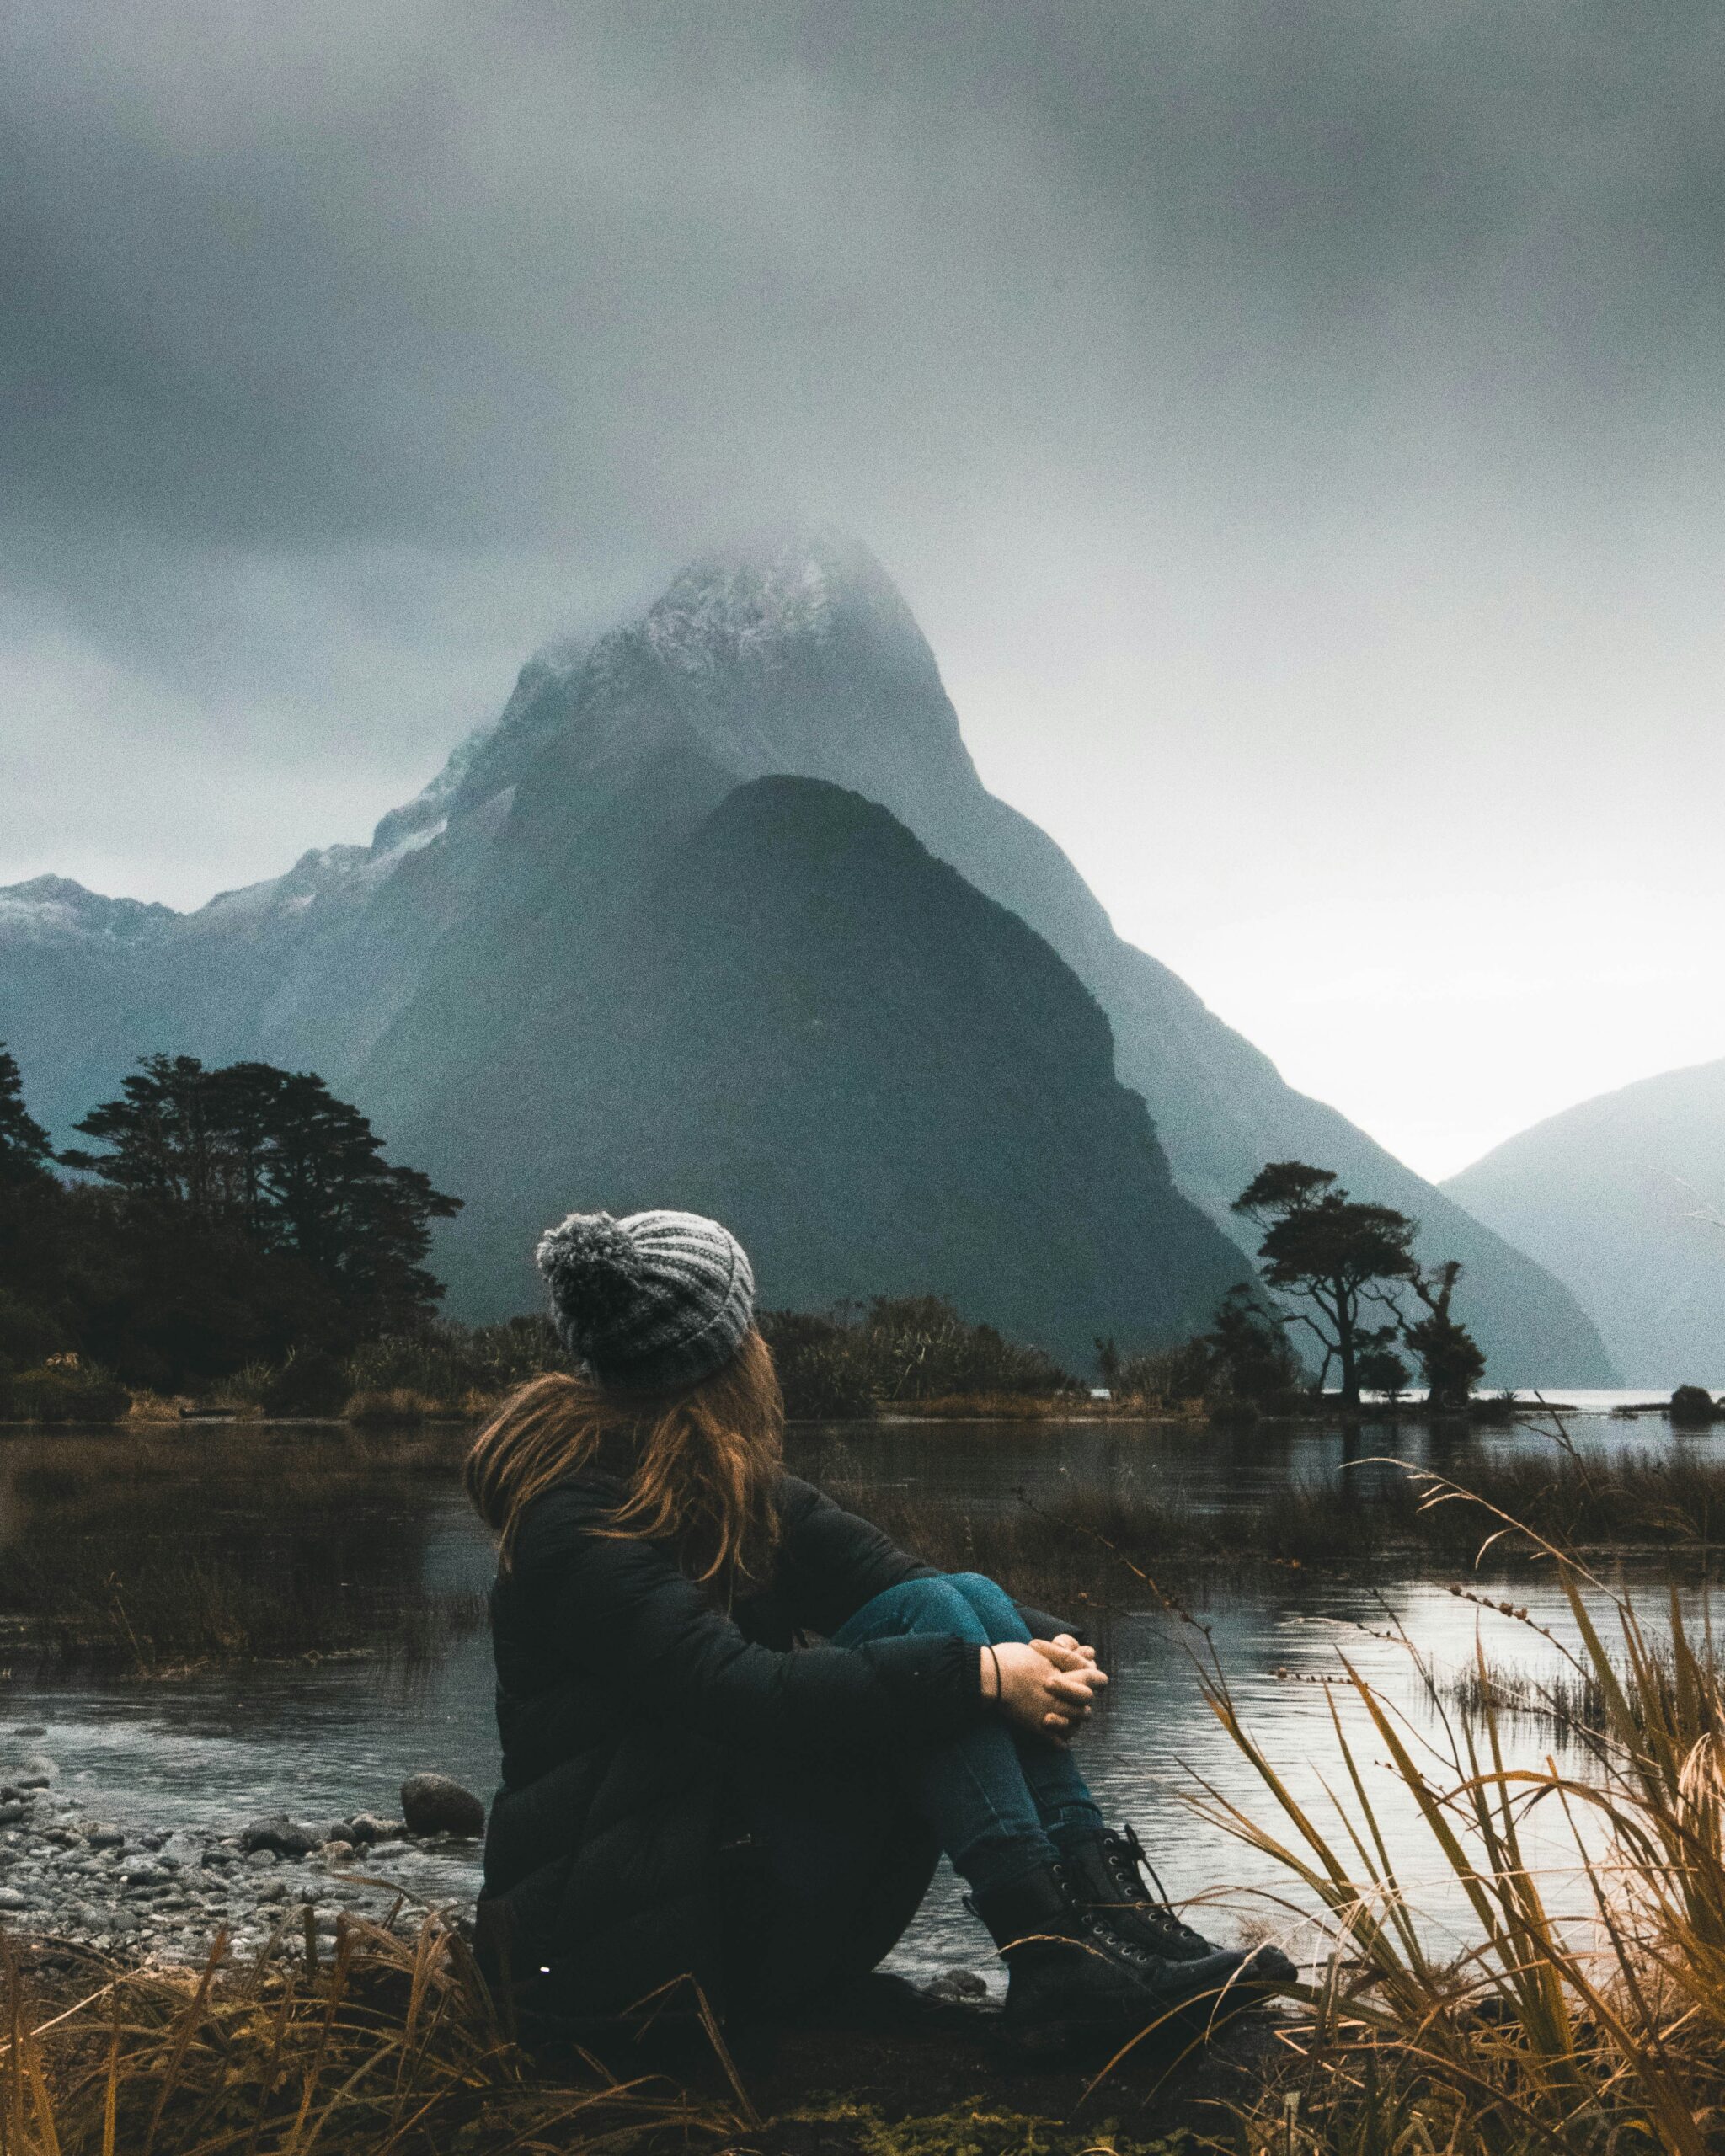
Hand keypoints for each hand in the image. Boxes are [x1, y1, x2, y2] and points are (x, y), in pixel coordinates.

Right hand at [980, 1640, 1107, 1740]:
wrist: (992, 1677)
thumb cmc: (1014, 1660)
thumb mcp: (1042, 1652)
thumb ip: (1063, 1660)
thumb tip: (1082, 1655)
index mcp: (1069, 1678)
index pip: (1098, 1680)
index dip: (1095, 1679)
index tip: (1088, 1680)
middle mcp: (1065, 1699)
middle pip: (1087, 1708)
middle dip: (1080, 1705)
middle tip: (1065, 1699)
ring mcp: (1054, 1716)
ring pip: (1075, 1726)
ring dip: (1071, 1722)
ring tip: (1060, 1716)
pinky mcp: (1040, 1729)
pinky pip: (1060, 1742)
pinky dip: (1059, 1739)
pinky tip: (1052, 1732)